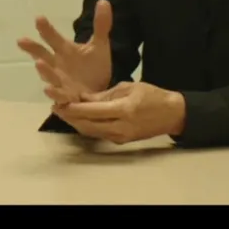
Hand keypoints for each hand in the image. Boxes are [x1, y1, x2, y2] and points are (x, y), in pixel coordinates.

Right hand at [18, 0, 113, 104]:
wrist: (101, 92)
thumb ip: (101, 25)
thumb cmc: (94, 68)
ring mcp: (60, 82)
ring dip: (44, 71)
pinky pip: (58, 96)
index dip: (45, 28)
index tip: (38, 18)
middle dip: (32, 48)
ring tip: (39, 64)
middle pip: (42, 55)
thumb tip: (104, 0)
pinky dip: (54, 94)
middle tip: (21, 40)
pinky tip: (48, 89)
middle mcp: (57, 65)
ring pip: (49, 76)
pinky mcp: (66, 98)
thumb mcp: (99, 45)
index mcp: (64, 50)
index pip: (52, 37)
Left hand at [51, 81, 185, 143]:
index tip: (58, 101)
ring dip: (75, 123)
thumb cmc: (152, 96)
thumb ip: (104, 95)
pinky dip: (86, 126)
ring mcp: (120, 137)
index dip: (73, 108)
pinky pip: (99, 134)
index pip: (91, 111)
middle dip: (69, 118)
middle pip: (87, 126)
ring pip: (91, 132)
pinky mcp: (121, 141)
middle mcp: (120, 127)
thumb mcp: (128, 87)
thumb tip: (82, 98)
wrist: (172, 114)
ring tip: (63, 112)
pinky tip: (79, 118)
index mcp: (123, 110)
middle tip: (56, 108)